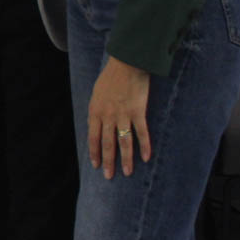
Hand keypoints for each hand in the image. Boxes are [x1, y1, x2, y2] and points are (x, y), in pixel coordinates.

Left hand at [87, 55, 151, 178]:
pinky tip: (146, 158)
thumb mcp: (96, 94)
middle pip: (107, 143)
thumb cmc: (110, 78)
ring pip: (124, 142)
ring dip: (125, 159)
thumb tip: (96, 125)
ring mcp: (123, 115)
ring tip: (126, 173)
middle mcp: (108, 116)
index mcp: (95, 111)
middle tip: (109, 176)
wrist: (126, 63)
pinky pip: (142, 133)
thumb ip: (97, 111)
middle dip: (108, 161)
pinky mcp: (138, 112)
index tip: (96, 165)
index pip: (93, 137)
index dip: (95, 152)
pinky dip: (144, 146)